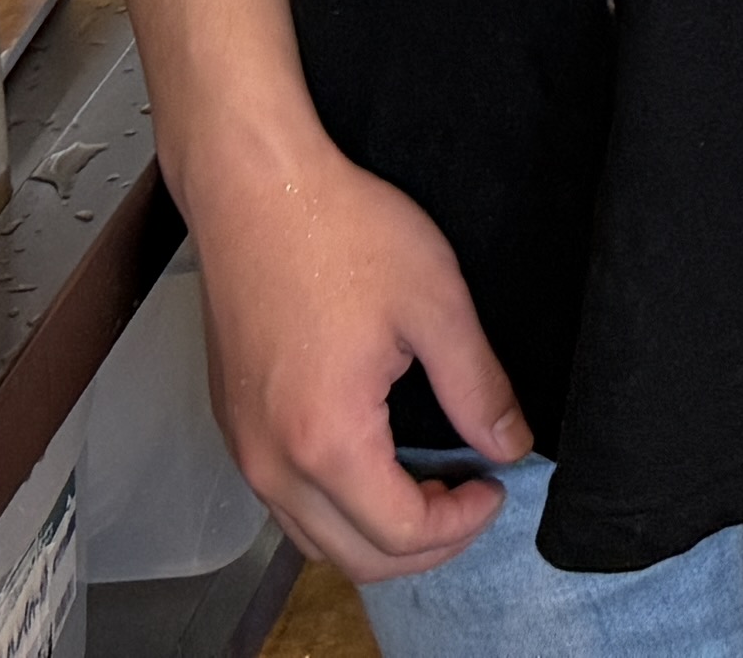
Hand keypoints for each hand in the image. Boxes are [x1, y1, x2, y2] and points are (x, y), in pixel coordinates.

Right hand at [180, 121, 532, 580]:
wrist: (254, 186)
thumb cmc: (338, 230)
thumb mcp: (436, 303)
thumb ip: (478, 387)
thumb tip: (509, 444)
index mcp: (325, 440)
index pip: (400, 533)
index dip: (460, 523)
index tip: (495, 484)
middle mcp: (271, 461)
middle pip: (353, 556)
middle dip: (424, 544)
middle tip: (470, 499)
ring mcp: (243, 446)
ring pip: (312, 537)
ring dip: (376, 532)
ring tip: (429, 485)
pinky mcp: (233, 423)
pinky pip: (285, 500)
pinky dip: (336, 505)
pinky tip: (375, 462)